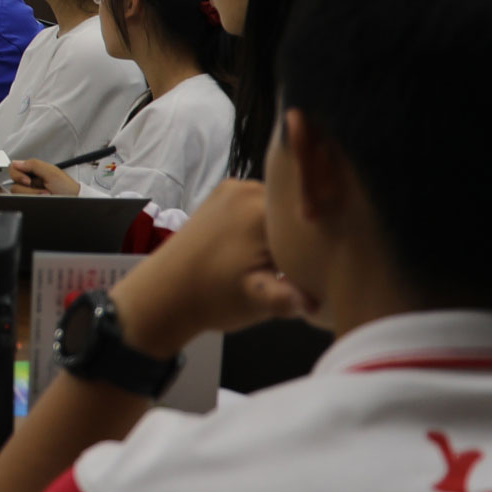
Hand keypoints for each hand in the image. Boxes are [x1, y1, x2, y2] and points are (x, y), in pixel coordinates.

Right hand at [7, 157, 80, 196]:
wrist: (74, 201)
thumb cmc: (67, 188)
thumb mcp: (51, 172)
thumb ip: (33, 164)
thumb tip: (15, 163)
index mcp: (34, 170)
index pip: (14, 168)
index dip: (17, 174)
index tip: (28, 180)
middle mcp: (30, 181)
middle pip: (14, 182)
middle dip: (29, 188)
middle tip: (41, 189)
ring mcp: (29, 193)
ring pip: (18, 194)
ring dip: (34, 195)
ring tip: (46, 195)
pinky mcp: (30, 202)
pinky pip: (22, 201)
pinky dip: (34, 200)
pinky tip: (43, 199)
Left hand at [111, 181, 306, 352]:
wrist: (164, 293)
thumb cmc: (212, 298)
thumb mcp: (256, 302)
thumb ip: (288, 298)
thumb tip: (315, 302)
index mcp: (261, 209)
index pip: (314, 214)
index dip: (324, 239)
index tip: (327, 260)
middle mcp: (248, 188)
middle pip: (296, 208)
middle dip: (304, 234)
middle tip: (305, 264)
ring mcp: (232, 188)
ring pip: (279, 206)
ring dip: (284, 229)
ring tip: (281, 258)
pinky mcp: (221, 196)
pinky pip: (259, 203)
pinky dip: (266, 222)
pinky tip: (262, 248)